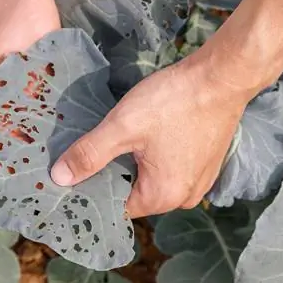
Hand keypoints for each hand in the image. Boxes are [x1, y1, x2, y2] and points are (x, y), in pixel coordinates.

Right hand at [0, 0, 59, 150]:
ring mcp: (20, 80)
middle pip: (2, 127)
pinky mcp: (43, 68)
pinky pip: (49, 96)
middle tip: (31, 172)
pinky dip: (56, 114)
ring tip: (53, 158)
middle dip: (13, 148)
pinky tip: (67, 132)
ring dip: (36, 136)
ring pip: (27, 117)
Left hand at [50, 52, 252, 217]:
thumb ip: (89, 154)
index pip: (116, 205)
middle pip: (135, 193)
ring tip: (120, 140)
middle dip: (114, 173)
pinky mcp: (206, 164)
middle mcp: (183, 198)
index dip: (94, 188)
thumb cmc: (173, 102)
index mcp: (163, 196)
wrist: (223, 77)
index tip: (80, 169)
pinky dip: (155, 158)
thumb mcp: (123, 126)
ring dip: (135, 164)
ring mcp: (199, 181)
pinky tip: (148, 137)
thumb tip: (59, 179)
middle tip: (97, 149)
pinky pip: (171, 169)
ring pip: (152, 180)